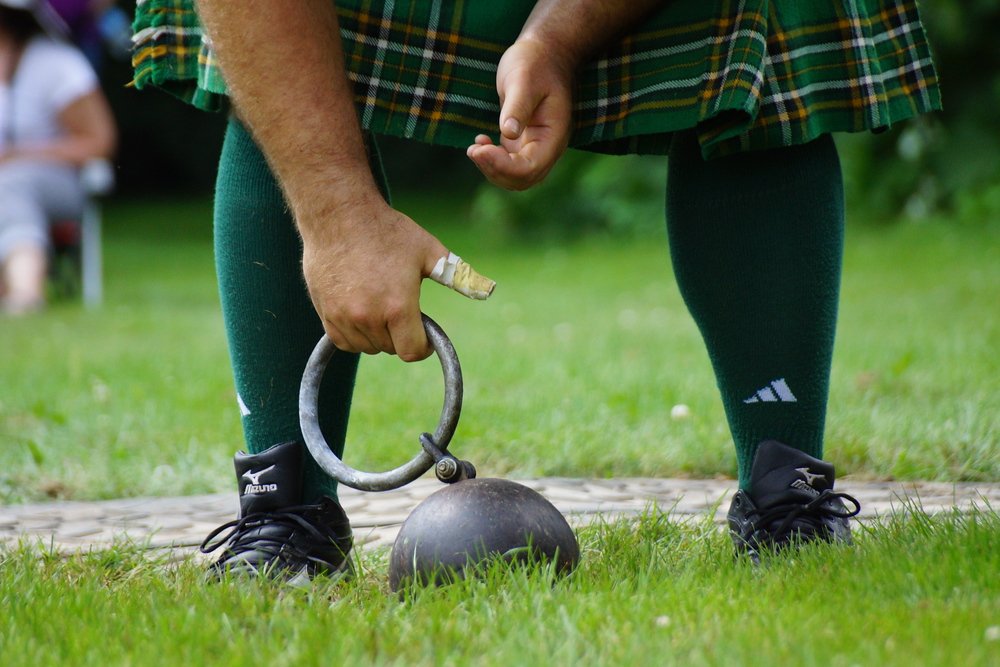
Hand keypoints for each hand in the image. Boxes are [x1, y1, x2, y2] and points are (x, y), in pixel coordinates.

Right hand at [300, 200, 448, 361]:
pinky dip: (354, 334)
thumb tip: (488, 290)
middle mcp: (369, 317)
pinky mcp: (325, 313)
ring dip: (377, 335)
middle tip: (400, 306)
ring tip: (380, 304)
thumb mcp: (428, 251)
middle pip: (390, 349)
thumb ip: (458, 276)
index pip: (412, 352)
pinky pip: (343, 341)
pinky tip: (360, 310)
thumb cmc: (387, 231)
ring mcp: (344, 317)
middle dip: (400, 334)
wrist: (338, 215)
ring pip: (367, 347)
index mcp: (398, 307)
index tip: (423, 335)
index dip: (422, 346)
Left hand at [466, 38, 574, 189]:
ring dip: (491, 169)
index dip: (503, 166)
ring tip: (474, 148)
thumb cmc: (535, 62)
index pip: (530, 168)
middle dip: (495, 170)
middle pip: (523, 179)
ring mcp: (535, 146)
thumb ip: (517, 107)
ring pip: (514, 177)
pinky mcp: (522, 142)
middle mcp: (548, 147)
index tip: (480, 149)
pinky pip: (508, 164)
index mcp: (554, 135)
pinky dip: (491, 161)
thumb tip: (508, 133)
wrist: (544, 52)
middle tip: (473, 149)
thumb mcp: (524, 80)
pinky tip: (480, 142)